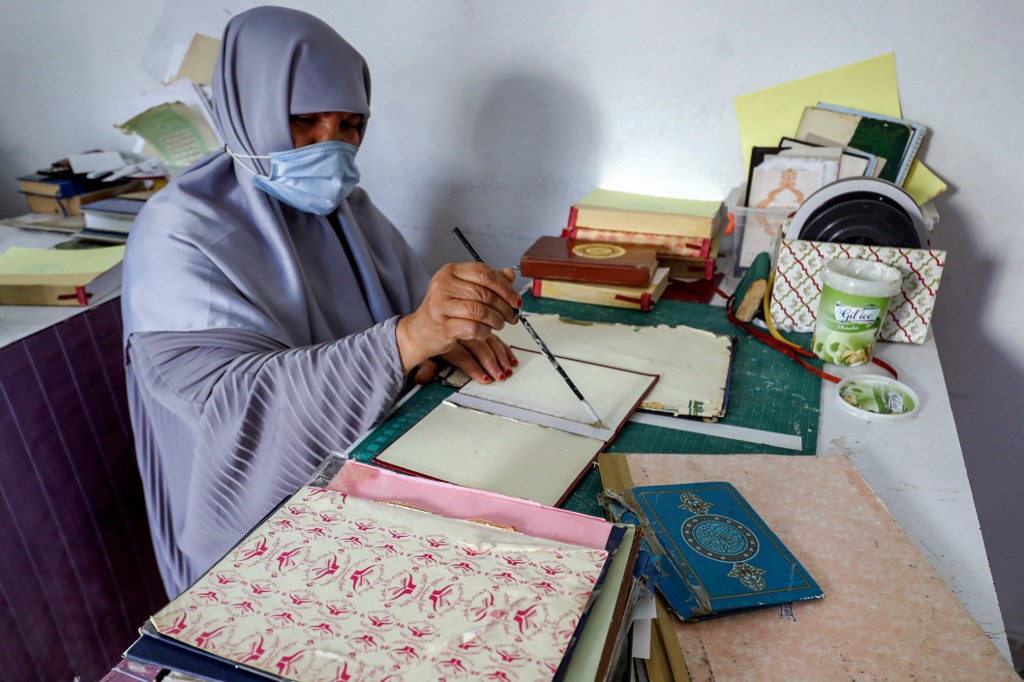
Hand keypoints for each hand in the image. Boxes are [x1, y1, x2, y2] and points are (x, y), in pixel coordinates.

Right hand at [397, 262, 520, 379]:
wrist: (420, 331)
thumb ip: (487, 282)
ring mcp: (440, 305)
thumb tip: (509, 274)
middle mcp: (443, 284)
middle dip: (504, 307)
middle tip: (511, 317)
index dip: (505, 287)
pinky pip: (473, 327)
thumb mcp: (464, 290)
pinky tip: (485, 332)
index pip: (484, 273)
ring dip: (496, 321)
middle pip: (485, 294)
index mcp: (450, 271)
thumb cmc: (446, 310)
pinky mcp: (442, 325)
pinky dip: (485, 332)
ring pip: (481, 311)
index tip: (516, 300)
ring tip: (498, 325)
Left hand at [410, 336, 519, 384]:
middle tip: (501, 375)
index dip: (473, 368)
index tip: (484, 379)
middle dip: (492, 362)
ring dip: (501, 356)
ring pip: (490, 340)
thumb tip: (421, 378)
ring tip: (508, 370)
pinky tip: (512, 360)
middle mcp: (461, 329)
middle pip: (479, 346)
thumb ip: (425, 368)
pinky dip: (504, 348)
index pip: (462, 355)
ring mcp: (472, 326)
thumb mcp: (424, 355)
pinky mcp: (480, 326)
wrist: (428, 321)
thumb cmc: (429, 340)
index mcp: (446, 337)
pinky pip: (495, 337)